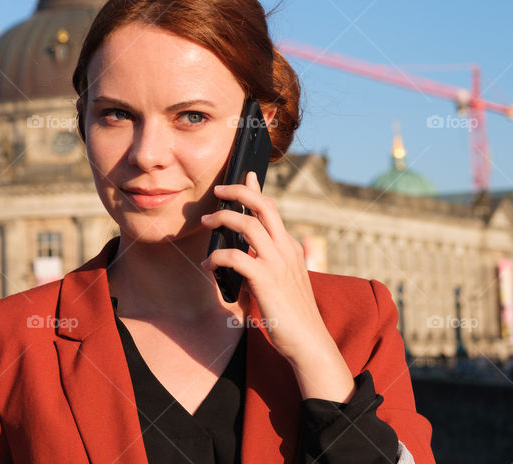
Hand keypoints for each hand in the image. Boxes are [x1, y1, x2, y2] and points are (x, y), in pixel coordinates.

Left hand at [199, 171, 355, 402]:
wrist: (309, 343)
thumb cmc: (290, 315)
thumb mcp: (279, 283)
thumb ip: (262, 265)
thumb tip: (237, 256)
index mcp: (290, 248)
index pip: (272, 209)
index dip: (256, 190)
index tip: (246, 174)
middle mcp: (287, 250)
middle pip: (263, 207)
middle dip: (239, 192)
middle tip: (218, 191)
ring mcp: (278, 263)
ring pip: (248, 225)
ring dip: (223, 219)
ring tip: (207, 222)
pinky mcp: (266, 280)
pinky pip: (236, 256)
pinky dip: (217, 257)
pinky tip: (208, 266)